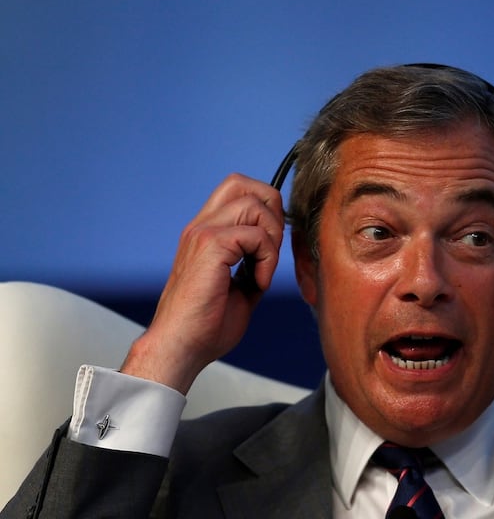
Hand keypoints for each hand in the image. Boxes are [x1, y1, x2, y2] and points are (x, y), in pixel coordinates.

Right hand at [121, 174, 284, 393]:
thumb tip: (276, 249)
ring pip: (254, 204)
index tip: (271, 247)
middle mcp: (201, 226)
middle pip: (244, 184)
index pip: (238, 190)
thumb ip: (254, 262)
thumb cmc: (206, 326)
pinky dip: (267, 258)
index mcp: (206, 233)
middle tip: (272, 250)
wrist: (180, 348)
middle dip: (272, 210)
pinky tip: (258, 284)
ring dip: (272, 238)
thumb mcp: (240, 286)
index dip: (265, 209)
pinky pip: (255, 234)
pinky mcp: (209, 245)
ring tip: (263, 271)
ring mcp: (202, 232)